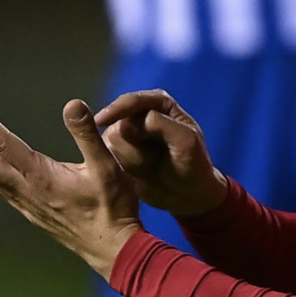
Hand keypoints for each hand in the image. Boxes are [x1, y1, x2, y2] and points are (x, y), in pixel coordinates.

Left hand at [0, 98, 142, 277]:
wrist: (112, 250)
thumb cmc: (114, 207)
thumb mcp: (107, 166)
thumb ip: (87, 134)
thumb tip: (72, 103)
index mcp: (41, 176)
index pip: (3, 142)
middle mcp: (26, 190)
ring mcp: (27, 205)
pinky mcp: (33, 213)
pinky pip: (0, 190)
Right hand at [91, 89, 227, 217]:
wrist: (187, 195)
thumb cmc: (193, 165)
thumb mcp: (186, 142)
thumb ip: (163, 125)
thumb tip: (140, 118)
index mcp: (161, 104)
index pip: (134, 101)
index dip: (117, 109)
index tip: (101, 121)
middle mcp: (142, 114)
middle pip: (119, 121)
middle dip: (132, 143)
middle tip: (152, 159)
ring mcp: (130, 133)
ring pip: (112, 140)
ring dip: (130, 157)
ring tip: (150, 165)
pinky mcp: (121, 152)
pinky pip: (108, 156)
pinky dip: (123, 166)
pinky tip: (139, 173)